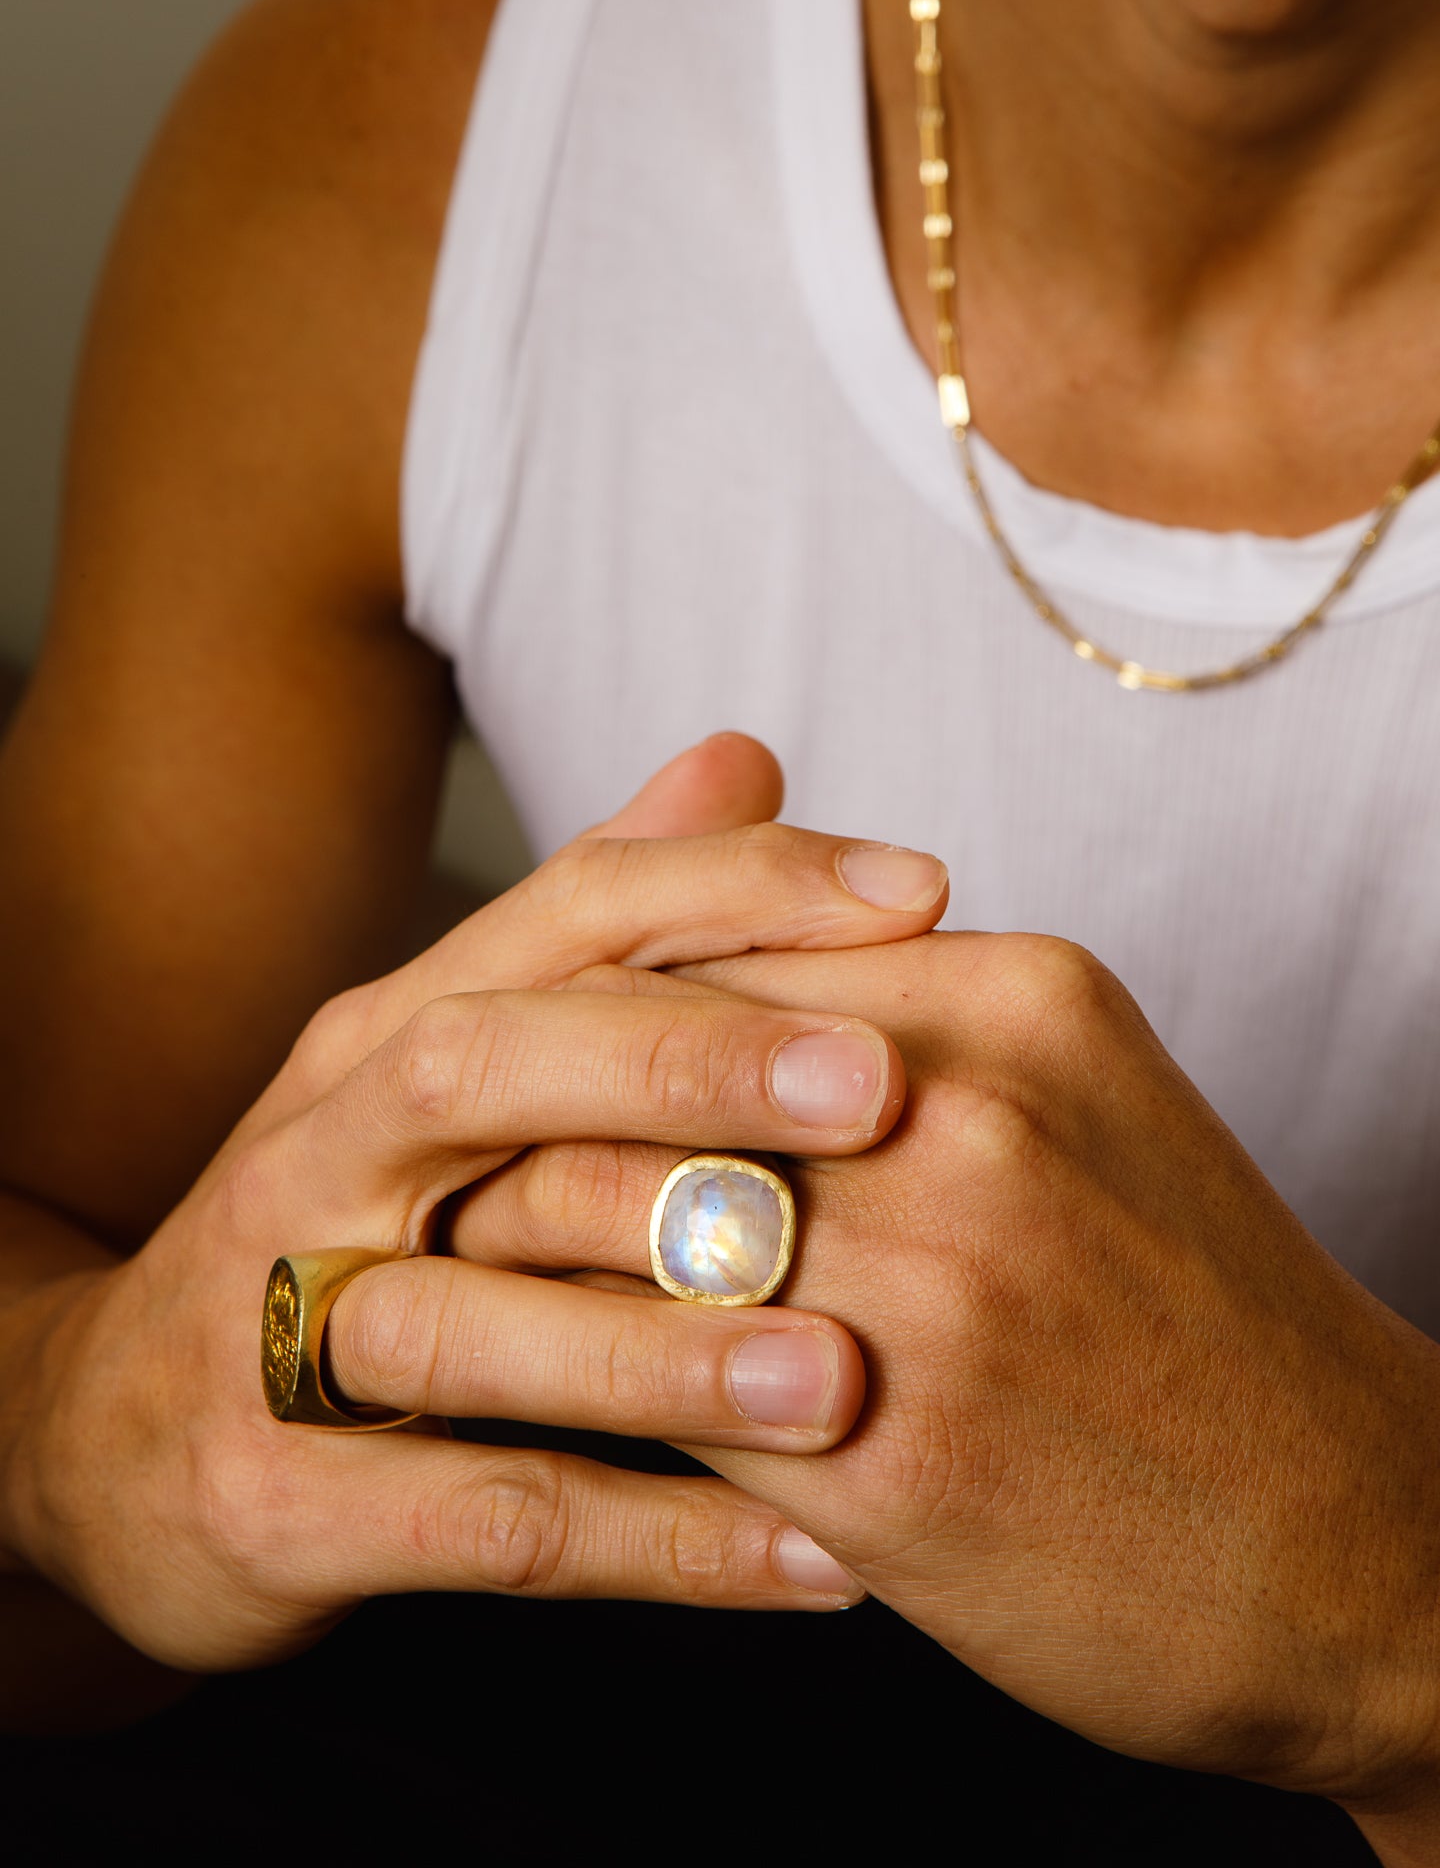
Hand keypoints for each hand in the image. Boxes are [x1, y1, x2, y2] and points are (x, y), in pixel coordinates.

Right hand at [0, 736, 950, 1671]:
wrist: (109, 1432)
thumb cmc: (343, 1227)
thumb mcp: (452, 1061)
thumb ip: (599, 926)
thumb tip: (746, 759)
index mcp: (395, 1029)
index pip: (566, 911)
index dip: (739, 887)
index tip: (922, 892)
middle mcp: (329, 1147)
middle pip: (491, 1064)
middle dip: (687, 1065)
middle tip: (879, 1088)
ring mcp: (284, 1325)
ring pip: (474, 1314)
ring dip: (666, 1341)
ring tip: (852, 1377)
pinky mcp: (279, 1500)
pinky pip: (481, 1522)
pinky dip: (652, 1543)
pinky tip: (815, 1567)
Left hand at [451, 929, 1439, 1855]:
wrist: (1356, 1538)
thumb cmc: (1193, 1313)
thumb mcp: (1079, 1096)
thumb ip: (900, 1013)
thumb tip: (713, 968)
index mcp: (1012, 996)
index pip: (711, 947)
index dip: (579, 1005)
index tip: (492, 1050)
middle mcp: (963, 1113)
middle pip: (636, 1068)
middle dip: (503, 1115)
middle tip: (407, 1160)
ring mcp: (926, 1283)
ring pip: (608, 1219)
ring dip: (489, 1247)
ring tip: (413, 1274)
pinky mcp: (887, 1458)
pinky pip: (649, 1393)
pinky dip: (557, 1388)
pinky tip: (504, 1402)